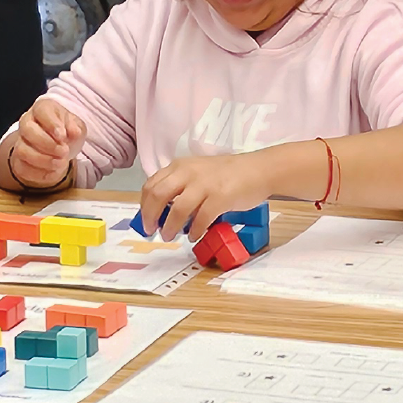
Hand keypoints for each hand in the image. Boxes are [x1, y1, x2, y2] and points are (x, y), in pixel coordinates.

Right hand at [8, 96, 85, 186]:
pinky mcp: (18, 161)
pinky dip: (39, 173)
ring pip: (22, 150)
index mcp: (42, 108)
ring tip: (60, 163)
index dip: (52, 124)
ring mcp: (20, 142)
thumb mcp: (76, 126)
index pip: (42, 110)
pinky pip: (22, 168)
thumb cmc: (67, 131)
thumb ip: (75, 127)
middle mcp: (27, 122)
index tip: (63, 136)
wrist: (60, 147)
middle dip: (47, 143)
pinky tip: (54, 172)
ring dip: (43, 160)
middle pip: (28, 130)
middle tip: (64, 151)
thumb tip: (74, 132)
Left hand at [139, 153, 272, 244]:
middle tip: (152, 230)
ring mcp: (205, 184)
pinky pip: (200, 219)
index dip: (144, 205)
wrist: (259, 170)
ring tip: (170, 236)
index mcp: (181, 166)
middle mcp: (189, 172)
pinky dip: (194, 231)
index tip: (145, 220)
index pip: (151, 185)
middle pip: (157, 195)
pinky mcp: (220, 197)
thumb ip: (181, 187)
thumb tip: (161, 213)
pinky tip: (194, 235)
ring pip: (176, 209)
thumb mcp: (199, 173)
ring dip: (170, 227)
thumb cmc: (229, 175)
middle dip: (150, 217)